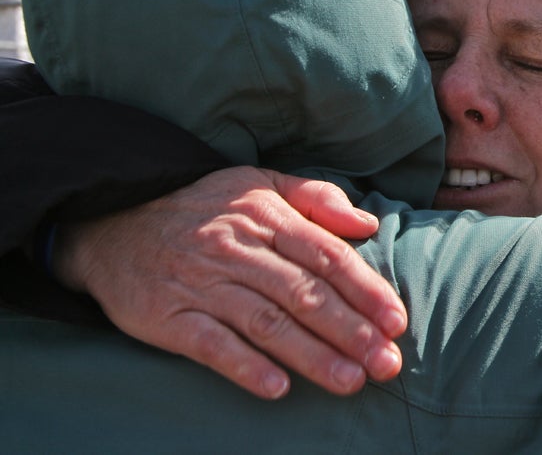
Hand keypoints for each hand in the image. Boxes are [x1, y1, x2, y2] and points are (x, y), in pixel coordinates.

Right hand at [53, 166, 406, 399]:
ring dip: (312, 355)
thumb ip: (317, 199)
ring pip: (267, 323)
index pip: (327, 256)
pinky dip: (245, 367)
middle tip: (386, 363)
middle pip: (305, 294)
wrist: (112, 221)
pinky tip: (278, 388)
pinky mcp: (168, 316)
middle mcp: (238, 249)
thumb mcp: (260, 185)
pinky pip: (211, 345)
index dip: (365, 290)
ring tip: (350, 380)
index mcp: (266, 217)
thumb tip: (367, 225)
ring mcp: (202, 284)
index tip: (397, 321)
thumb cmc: (204, 207)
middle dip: (351, 331)